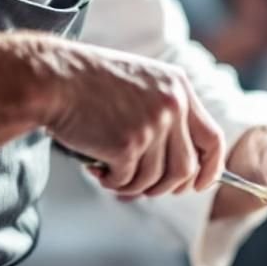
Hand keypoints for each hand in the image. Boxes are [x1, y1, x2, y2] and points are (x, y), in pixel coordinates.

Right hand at [0, 34, 224, 196]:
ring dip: (133, 185)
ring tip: (112, 172)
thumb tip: (183, 168)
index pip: (212, 138)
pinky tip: (96, 167)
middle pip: (186, 168)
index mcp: (179, 87)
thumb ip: (167, 114)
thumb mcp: (142, 83)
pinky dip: (112, 182)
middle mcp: (172, 105)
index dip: (209, 170)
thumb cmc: (90, 83)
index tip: (198, 186)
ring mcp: (152, 125)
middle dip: (166, 187)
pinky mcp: (128, 144)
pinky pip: (128, 181)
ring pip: (156, 180)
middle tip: (143, 186)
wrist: (54, 78)